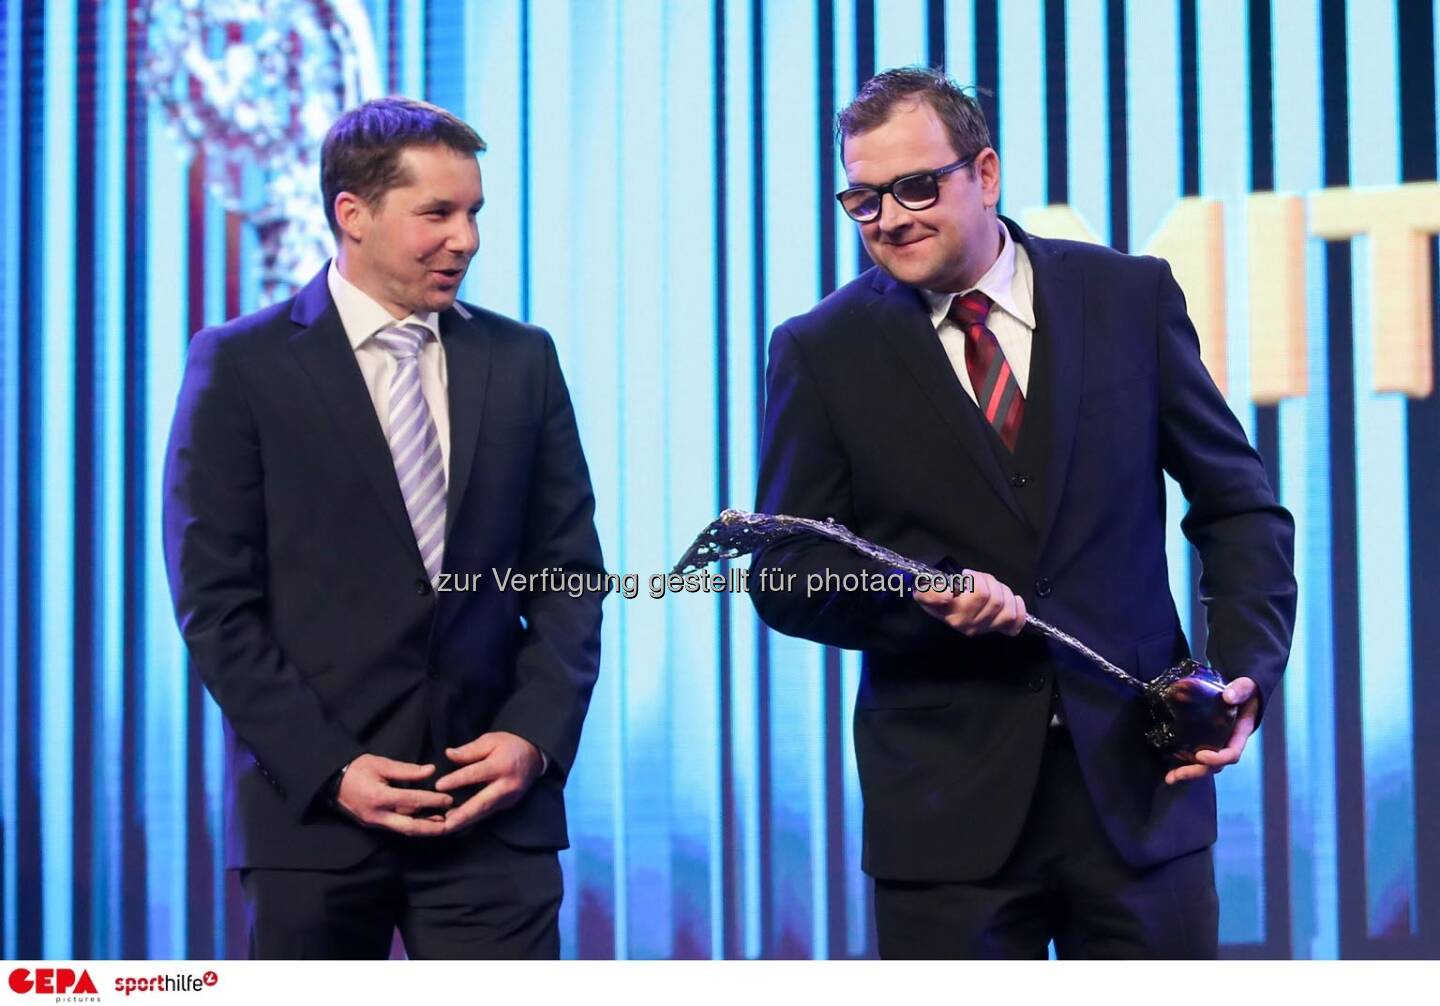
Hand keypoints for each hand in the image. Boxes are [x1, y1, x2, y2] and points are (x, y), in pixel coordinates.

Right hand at [334, 754, 453, 834]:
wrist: (330, 780)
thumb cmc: (356, 768)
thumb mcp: (381, 764)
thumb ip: (407, 770)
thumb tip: (430, 770)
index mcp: (379, 797)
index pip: (412, 801)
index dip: (432, 801)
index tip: (449, 799)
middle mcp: (377, 815)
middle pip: (409, 827)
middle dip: (431, 828)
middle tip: (451, 825)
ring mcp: (374, 822)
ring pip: (404, 830)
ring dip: (424, 829)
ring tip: (443, 824)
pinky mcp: (373, 824)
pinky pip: (396, 827)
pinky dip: (412, 826)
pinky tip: (425, 822)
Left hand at [434, 731, 544, 833]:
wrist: (535, 757)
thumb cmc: (511, 746)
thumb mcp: (491, 740)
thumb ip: (470, 750)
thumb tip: (449, 755)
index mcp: (502, 765)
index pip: (476, 774)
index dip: (457, 780)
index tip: (439, 786)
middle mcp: (507, 786)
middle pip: (481, 803)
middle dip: (461, 815)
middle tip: (444, 824)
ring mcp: (508, 799)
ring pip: (483, 813)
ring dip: (464, 822)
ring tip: (445, 827)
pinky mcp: (507, 805)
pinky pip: (487, 813)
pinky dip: (471, 819)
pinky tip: (456, 822)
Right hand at [913, 569, 1026, 636]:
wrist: (943, 609)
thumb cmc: (937, 595)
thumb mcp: (926, 590)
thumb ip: (931, 591)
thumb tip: (948, 596)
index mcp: (953, 613)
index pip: (976, 595)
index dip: (976, 582)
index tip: (965, 575)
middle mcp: (968, 624)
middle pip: (992, 597)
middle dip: (987, 580)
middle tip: (977, 577)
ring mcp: (983, 629)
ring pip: (1005, 608)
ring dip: (1002, 591)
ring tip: (991, 586)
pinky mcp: (996, 630)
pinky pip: (1015, 623)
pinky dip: (1019, 610)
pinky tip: (1014, 600)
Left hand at [1165, 677, 1260, 784]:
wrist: (1241, 693)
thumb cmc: (1246, 692)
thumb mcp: (1247, 687)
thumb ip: (1241, 690)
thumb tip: (1228, 696)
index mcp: (1240, 734)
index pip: (1232, 753)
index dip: (1217, 758)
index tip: (1201, 755)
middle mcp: (1228, 743)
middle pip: (1215, 765)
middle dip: (1197, 771)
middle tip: (1178, 774)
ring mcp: (1216, 744)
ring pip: (1204, 765)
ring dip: (1188, 772)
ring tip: (1171, 778)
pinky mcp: (1205, 740)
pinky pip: (1195, 756)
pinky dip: (1183, 763)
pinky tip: (1169, 769)